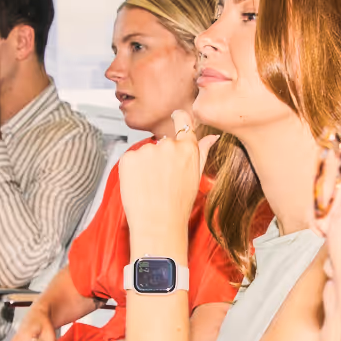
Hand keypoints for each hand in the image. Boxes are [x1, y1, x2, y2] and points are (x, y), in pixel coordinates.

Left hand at [118, 111, 218, 243]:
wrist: (157, 223)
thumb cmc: (178, 205)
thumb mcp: (196, 177)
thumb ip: (202, 152)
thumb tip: (212, 136)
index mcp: (188, 148)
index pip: (182, 119)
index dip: (178, 118)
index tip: (175, 117)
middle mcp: (168, 145)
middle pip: (163, 142)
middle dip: (161, 156)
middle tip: (162, 179)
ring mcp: (147, 151)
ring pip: (146, 152)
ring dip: (146, 164)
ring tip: (151, 185)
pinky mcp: (128, 158)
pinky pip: (131, 159)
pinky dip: (132, 170)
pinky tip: (140, 185)